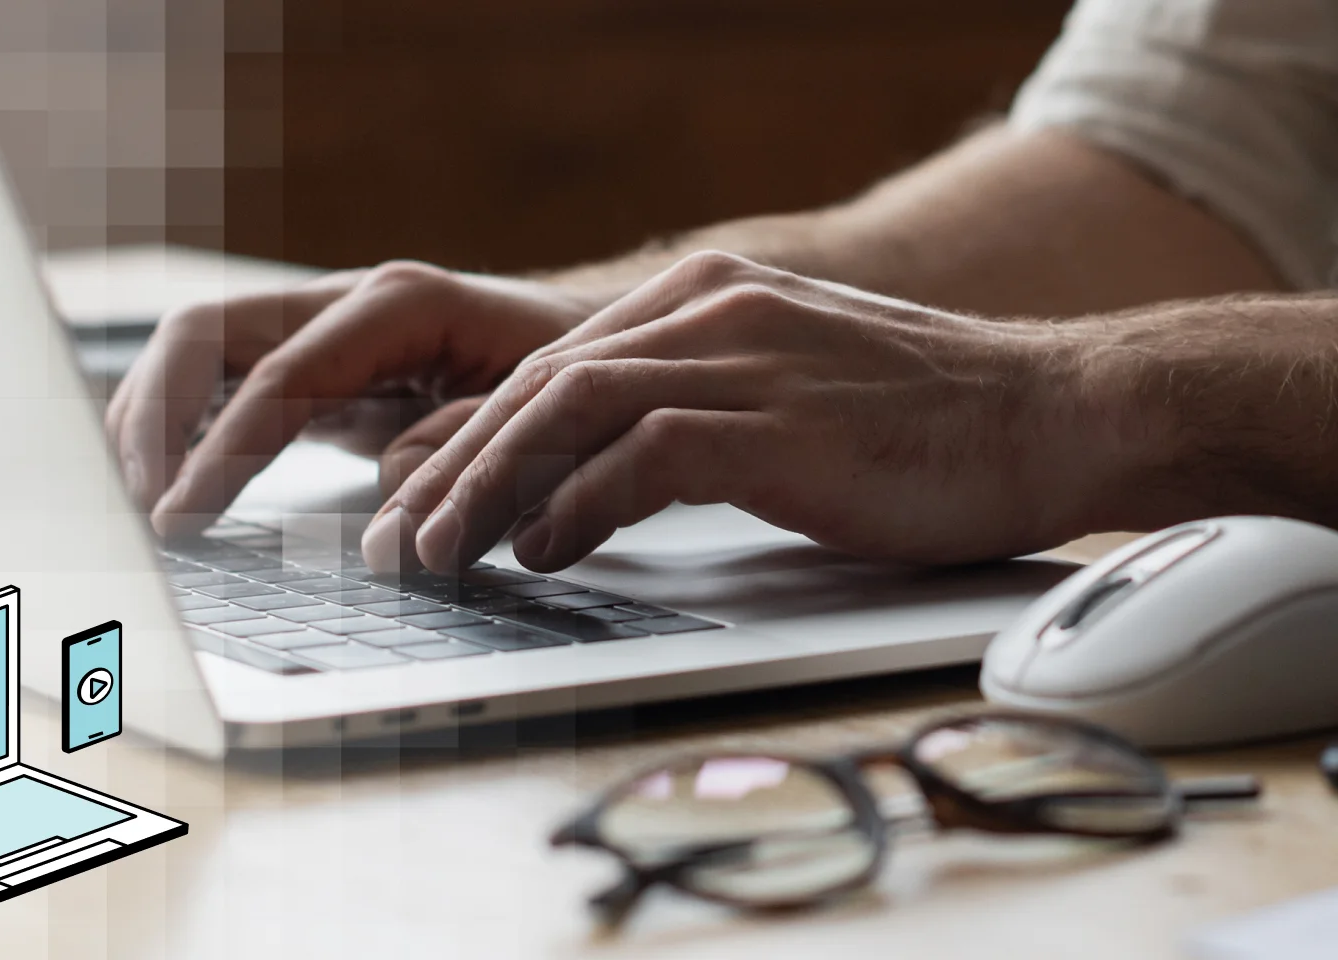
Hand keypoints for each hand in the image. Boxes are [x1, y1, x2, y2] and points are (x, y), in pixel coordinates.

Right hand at [105, 261, 604, 536]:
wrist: (604, 341)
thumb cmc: (578, 381)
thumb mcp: (541, 419)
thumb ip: (463, 452)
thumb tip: (390, 502)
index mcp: (397, 306)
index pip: (276, 376)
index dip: (219, 451)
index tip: (180, 518)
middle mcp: (343, 301)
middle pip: (202, 335)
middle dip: (155, 422)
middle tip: (143, 514)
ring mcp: (319, 326)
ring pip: (194, 351)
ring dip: (150, 423)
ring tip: (138, 507)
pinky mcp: (310, 364)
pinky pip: (217, 382)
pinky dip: (179, 429)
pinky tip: (167, 488)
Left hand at [364, 251, 1132, 572]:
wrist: (1056, 413)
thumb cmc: (918, 427)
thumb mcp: (777, 395)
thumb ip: (679, 417)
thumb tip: (576, 487)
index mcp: (702, 296)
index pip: (547, 366)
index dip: (465, 438)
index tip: (411, 501)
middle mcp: (708, 310)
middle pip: (536, 384)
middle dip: (449, 469)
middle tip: (394, 542)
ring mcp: (744, 357)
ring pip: (566, 411)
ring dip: (487, 488)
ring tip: (440, 554)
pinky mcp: (778, 421)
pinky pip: (642, 458)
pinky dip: (579, 506)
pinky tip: (545, 551)